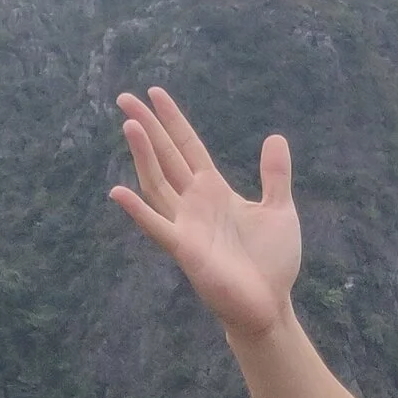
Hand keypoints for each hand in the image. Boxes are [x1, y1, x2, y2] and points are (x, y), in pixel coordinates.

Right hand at [109, 87, 301, 342]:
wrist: (269, 305)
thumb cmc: (272, 262)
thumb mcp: (279, 209)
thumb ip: (274, 175)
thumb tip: (275, 137)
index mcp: (214, 191)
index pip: (188, 147)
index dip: (172, 120)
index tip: (154, 93)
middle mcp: (194, 204)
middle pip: (166, 158)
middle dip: (147, 128)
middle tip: (125, 97)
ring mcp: (185, 225)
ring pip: (157, 183)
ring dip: (143, 156)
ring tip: (129, 125)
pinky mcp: (185, 249)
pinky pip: (157, 227)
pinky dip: (137, 211)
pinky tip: (118, 192)